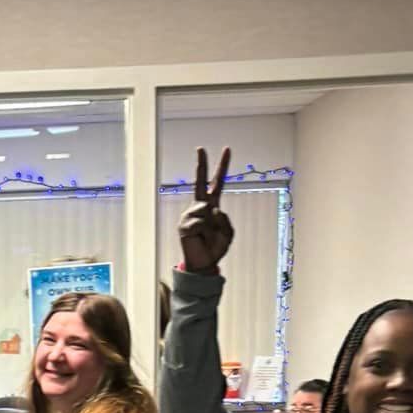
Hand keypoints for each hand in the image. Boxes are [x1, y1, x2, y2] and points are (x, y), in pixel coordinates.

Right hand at [177, 147, 233, 272]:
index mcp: (212, 205)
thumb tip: (213, 209)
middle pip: (200, 181)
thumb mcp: (229, 233)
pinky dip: (203, 232)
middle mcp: (200, 206)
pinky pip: (199, 222)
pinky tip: (199, 238)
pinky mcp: (184, 225)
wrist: (203, 264)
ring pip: (205, 208)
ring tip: (207, 235)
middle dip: (201, 164)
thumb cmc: (215, 247)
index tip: (227, 149)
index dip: (222, 167)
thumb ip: (225, 220)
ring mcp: (190, 214)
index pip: (217, 182)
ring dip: (211, 223)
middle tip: (200, 148)